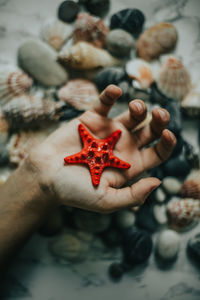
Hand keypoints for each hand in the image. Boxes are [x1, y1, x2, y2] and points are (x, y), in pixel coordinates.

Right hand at [29, 85, 175, 212]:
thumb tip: (158, 182)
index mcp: (130, 165)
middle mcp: (123, 146)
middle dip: (159, 121)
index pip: (158, 153)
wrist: (46, 177)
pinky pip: (105, 102)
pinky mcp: (91, 119)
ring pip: (133, 114)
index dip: (167, 143)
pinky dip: (111, 94)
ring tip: (135, 107)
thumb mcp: (107, 201)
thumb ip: (133, 195)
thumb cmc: (75, 192)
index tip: (168, 134)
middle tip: (160, 114)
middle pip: (150, 131)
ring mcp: (108, 131)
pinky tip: (116, 90)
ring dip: (139, 107)